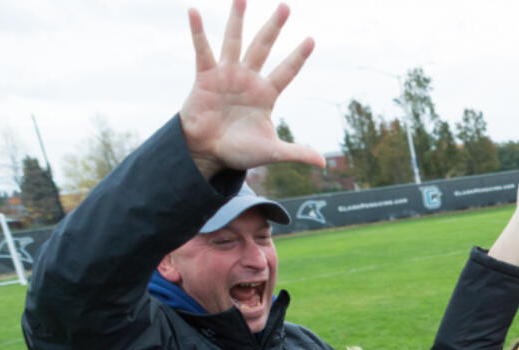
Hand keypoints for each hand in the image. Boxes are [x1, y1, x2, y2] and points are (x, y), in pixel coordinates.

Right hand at [180, 0, 323, 177]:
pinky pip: (202, 50)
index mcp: (266, 94)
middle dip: (274, 27)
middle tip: (285, 6)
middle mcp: (248, 79)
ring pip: (235, 41)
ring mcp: (227, 75)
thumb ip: (296, 152)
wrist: (207, 153)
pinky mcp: (205, 76)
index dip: (298, 57)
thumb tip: (323, 164)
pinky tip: (194, 12)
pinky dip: (198, 32)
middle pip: (264, 47)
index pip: (286, 71)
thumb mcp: (271, 151)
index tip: (312, 39)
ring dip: (238, 19)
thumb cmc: (239, 152)